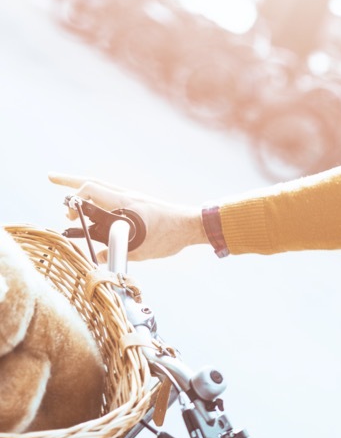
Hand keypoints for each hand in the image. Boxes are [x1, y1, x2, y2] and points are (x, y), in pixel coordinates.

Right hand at [49, 173, 206, 260]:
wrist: (192, 226)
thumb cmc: (169, 235)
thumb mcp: (140, 249)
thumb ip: (115, 252)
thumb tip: (96, 259)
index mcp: (124, 202)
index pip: (91, 189)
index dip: (74, 199)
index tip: (69, 217)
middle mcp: (126, 196)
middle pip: (92, 183)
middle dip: (69, 182)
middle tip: (51, 178)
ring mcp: (132, 199)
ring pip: (102, 190)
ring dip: (83, 192)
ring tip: (69, 200)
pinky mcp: (138, 205)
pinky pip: (111, 199)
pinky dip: (98, 201)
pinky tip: (93, 210)